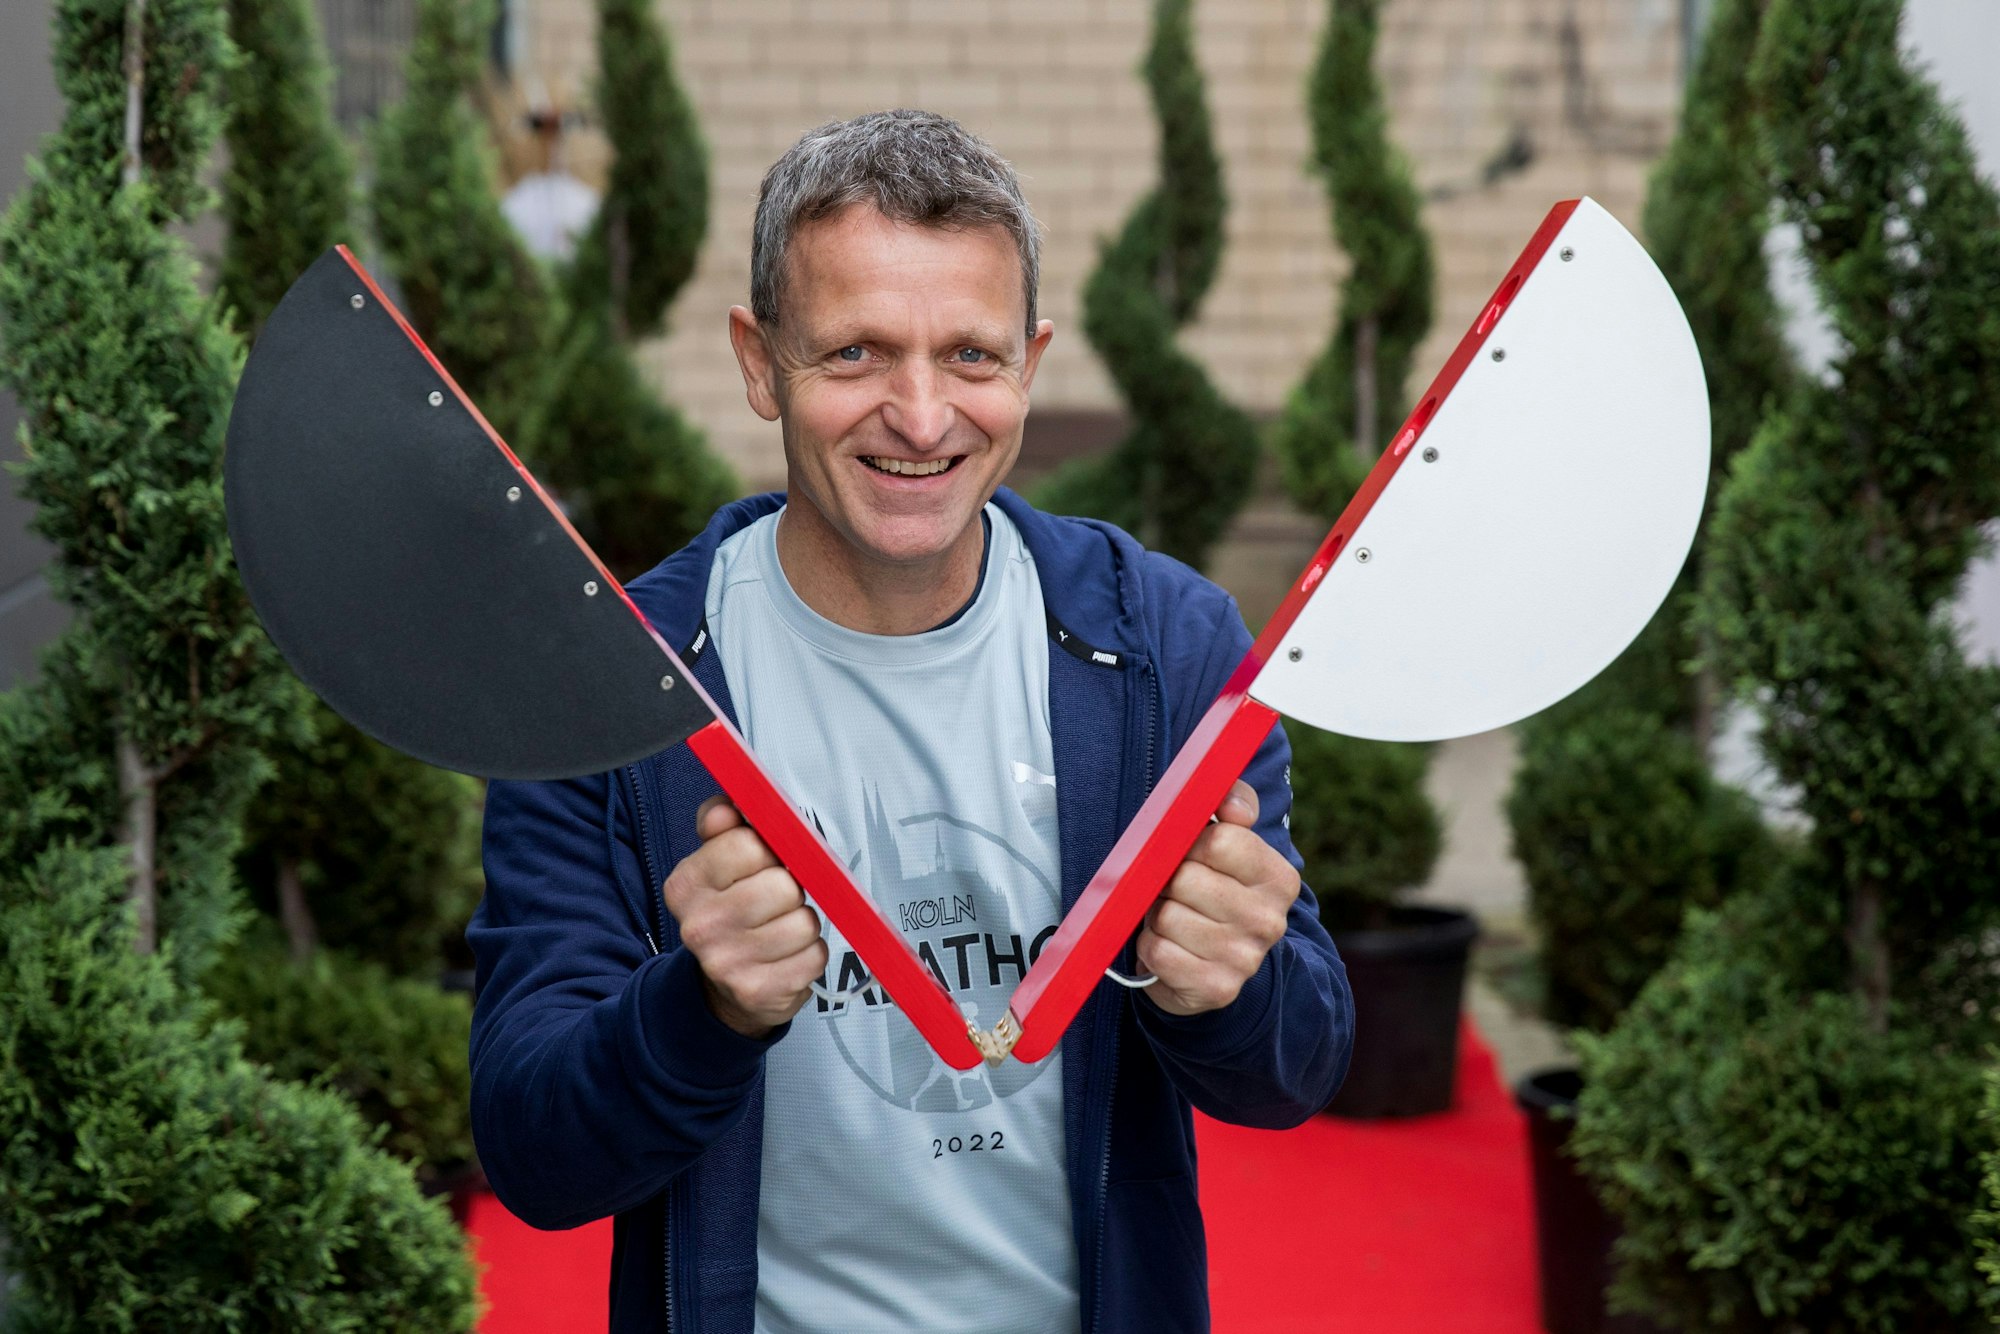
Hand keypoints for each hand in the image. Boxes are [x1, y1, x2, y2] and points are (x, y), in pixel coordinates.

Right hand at [661, 795, 828, 1038]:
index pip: (747, 845)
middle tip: (780, 899)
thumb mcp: (717, 862)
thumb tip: (726, 806)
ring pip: (804, 922)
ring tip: (784, 927)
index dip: (770, 849)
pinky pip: (815, 957)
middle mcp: (699, 926)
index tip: (767, 860)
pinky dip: (811, 954)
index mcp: (686, 884)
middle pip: (782, 886)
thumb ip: (723, 825)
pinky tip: (789, 954)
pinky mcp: (757, 992)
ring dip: (804, 922)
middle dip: (791, 888)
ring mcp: (726, 964)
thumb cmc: (732, 908)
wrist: (723, 986)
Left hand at [1136, 779, 1299, 1016]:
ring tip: (1174, 919)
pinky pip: (1157, 951)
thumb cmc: (1214, 890)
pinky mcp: (1216, 989)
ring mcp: (1245, 959)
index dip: (1190, 843)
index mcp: (1278, 878)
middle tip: (1175, 891)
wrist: (1218, 966)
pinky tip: (1170, 947)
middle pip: (1186, 879)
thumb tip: (1231, 804)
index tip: (1189, 853)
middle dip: (1168, 882)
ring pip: (1167, 916)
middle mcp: (1270, 920)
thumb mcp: (1230, 844)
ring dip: (1157, 915)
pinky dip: (1151, 946)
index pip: (1221, 840)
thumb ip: (1233, 804)